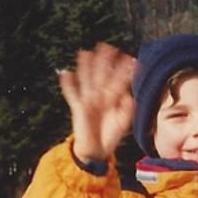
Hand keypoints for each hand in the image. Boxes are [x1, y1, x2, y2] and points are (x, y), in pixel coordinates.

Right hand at [58, 42, 135, 161]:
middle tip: (108, 46)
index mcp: (113, 99)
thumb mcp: (122, 123)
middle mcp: (100, 97)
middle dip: (104, 62)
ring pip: (87, 80)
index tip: (132, 60)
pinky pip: (72, 95)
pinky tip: (65, 73)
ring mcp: (89, 101)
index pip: (119, 82)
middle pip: (102, 76)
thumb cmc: (110, 135)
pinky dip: (68, 85)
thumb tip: (130, 97)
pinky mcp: (78, 109)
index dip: (124, 72)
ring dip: (85, 67)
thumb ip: (127, 110)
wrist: (97, 151)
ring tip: (84, 52)